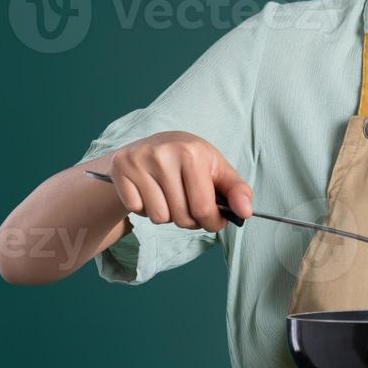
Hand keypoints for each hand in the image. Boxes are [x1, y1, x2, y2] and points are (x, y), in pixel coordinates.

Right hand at [104, 131, 252, 231]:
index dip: (212, 222)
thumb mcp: (217, 169)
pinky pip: (137, 210)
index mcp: (193, 153)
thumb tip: (246, 213)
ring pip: (159, 217)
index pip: (204, 208)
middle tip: (188, 205)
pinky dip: (145, 209)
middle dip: (189, 220)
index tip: (213, 220)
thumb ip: (237, 190)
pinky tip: (150, 191)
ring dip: (167, 215)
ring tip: (169, 196)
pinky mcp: (121, 169)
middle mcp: (165, 154)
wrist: (151, 144)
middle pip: (181, 217)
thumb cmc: (190, 161)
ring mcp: (140, 161)